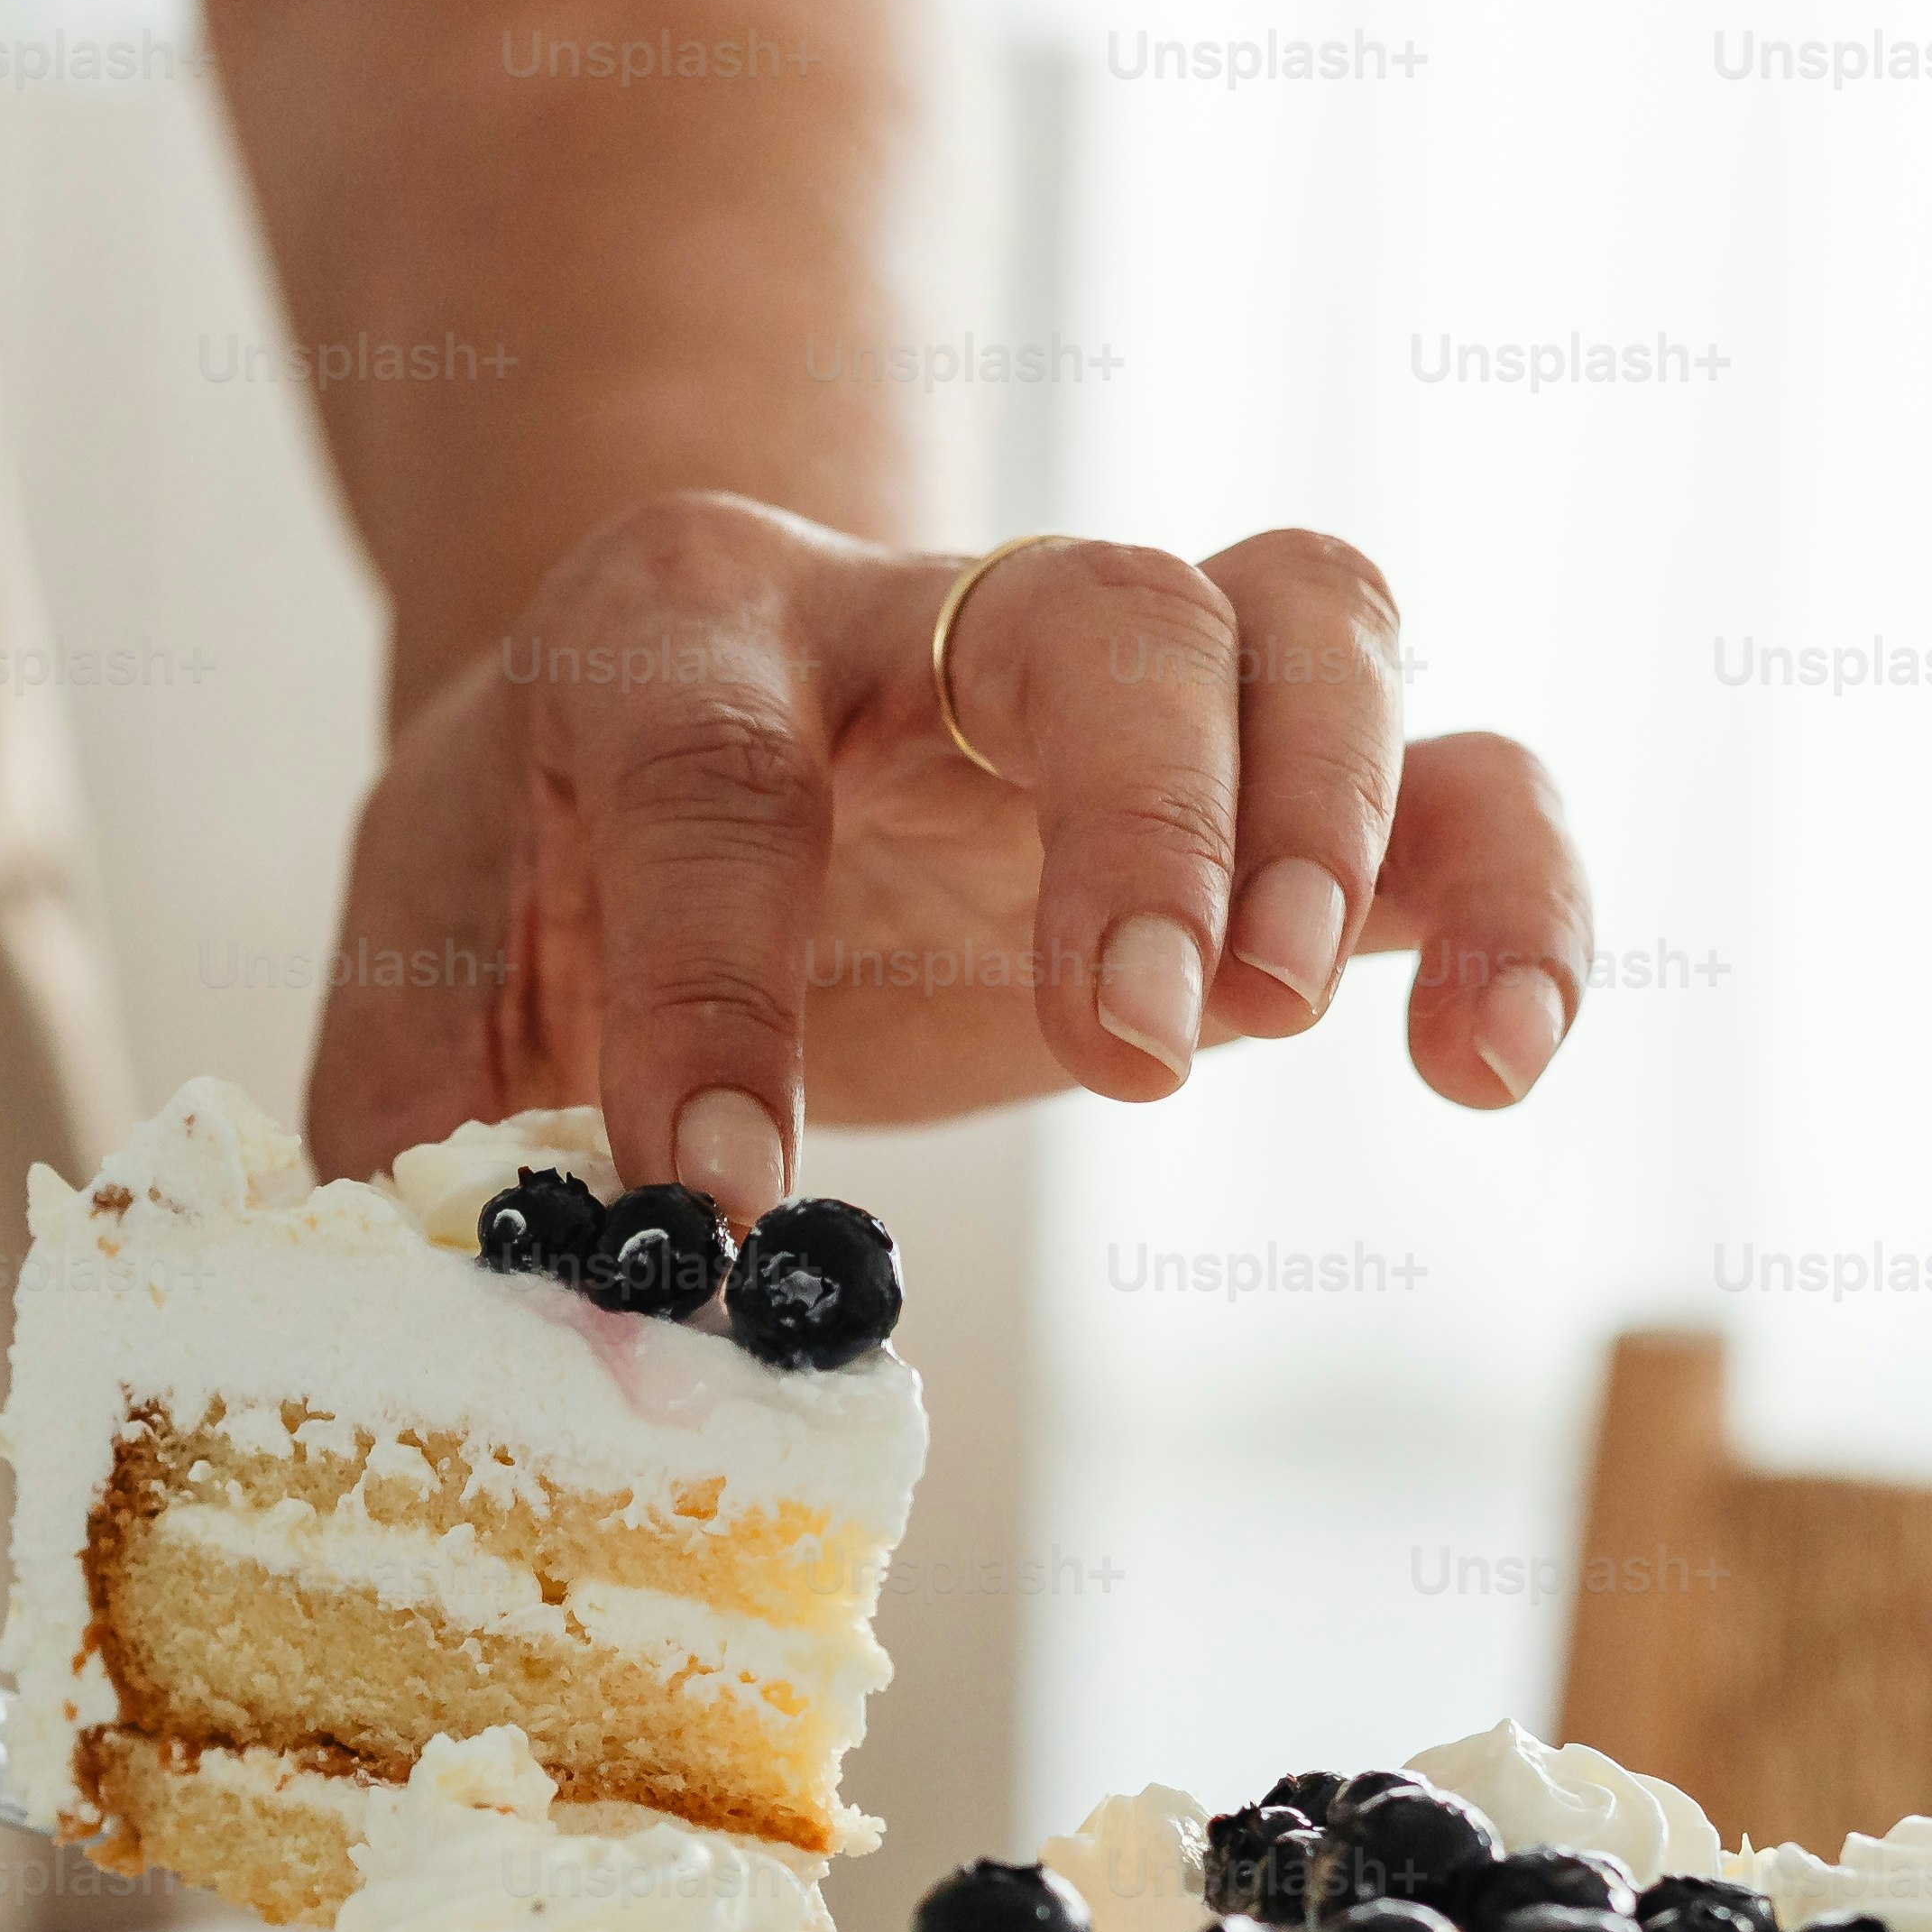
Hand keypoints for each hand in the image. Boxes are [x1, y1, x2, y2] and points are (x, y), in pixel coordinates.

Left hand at [303, 496, 1593, 1205]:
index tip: (724, 1193)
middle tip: (1132, 1039)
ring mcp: (1117, 675)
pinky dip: (1513, 893)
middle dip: (1138, 816)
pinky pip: (1460, 768)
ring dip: (1338, 816)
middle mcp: (913, 613)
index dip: (715, 990)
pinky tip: (1487, 1060)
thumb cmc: (533, 872)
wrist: (645, 714)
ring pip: (1308, 619)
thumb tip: (503, 1324)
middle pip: (1096, 607)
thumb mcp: (418, 964)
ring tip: (1278, 1019)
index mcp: (667, 638)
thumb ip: (429, 1130)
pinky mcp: (1261, 785)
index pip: (707, 781)